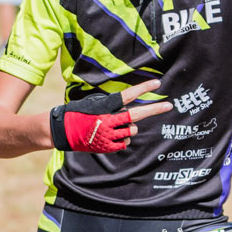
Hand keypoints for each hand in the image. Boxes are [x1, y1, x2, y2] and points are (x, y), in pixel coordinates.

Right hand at [50, 82, 170, 153]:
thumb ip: (113, 107)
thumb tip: (130, 111)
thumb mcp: (95, 104)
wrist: (62, 131)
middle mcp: (109, 120)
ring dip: (130, 128)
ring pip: (132, 131)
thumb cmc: (79, 113)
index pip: (129, 95)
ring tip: (117, 127)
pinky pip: (125, 143)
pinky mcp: (107, 147)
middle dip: (155, 109)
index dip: (144, 89)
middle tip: (169, 105)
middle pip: (137, 114)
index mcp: (105, 106)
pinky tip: (112, 137)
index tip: (158, 84)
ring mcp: (109, 135)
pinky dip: (122, 139)